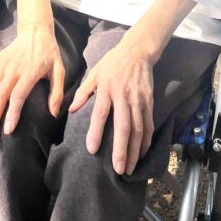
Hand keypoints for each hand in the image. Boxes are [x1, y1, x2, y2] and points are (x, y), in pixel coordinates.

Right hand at [0, 23, 64, 137]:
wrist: (35, 31)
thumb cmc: (48, 53)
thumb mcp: (59, 70)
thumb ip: (57, 92)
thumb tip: (53, 113)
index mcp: (30, 72)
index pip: (18, 95)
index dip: (12, 113)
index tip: (7, 130)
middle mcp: (13, 69)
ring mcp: (3, 64)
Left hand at [69, 39, 153, 175]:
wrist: (137, 51)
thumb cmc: (112, 62)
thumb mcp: (94, 72)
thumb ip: (83, 91)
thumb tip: (71, 110)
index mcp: (106, 88)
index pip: (100, 113)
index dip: (96, 131)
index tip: (92, 150)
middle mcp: (123, 95)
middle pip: (123, 126)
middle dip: (121, 150)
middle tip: (119, 169)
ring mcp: (138, 99)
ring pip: (138, 129)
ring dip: (135, 150)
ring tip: (131, 168)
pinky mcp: (149, 101)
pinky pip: (148, 124)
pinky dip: (146, 141)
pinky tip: (142, 153)